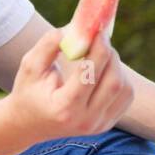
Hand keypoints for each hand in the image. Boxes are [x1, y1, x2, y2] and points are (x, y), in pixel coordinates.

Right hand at [5, 29, 133, 140]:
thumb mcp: (30, 66)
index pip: (90, 75)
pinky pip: (126, 96)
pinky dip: (120, 77)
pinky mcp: (108, 123)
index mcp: (64, 109)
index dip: (98, 49)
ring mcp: (99, 125)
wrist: (29, 123)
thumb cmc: (28, 90)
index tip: (98, 30)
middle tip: (99, 39)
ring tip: (98, 56)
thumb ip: (49, 45)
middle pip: (114, 81)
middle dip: (109, 54)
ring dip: (116, 65)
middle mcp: (86, 121)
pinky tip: (103, 71)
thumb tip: (75, 29)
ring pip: (125, 88)